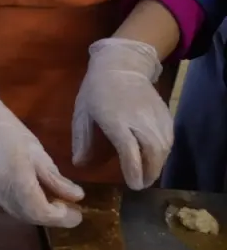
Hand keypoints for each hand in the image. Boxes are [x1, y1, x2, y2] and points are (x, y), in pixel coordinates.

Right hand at [0, 75, 83, 227]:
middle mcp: (1, 191)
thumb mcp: (36, 150)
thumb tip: (77, 197)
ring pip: (19, 214)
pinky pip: (9, 206)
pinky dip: (25, 207)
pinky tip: (34, 196)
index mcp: (17, 177)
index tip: (77, 213)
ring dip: (39, 213)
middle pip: (30, 217)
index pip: (41, 211)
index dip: (61, 217)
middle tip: (70, 210)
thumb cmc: (8, 130)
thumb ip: (55, 177)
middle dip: (52, 217)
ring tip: (55, 203)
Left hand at [72, 38, 171, 189]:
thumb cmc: (96, 90)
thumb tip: (80, 164)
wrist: (122, 65)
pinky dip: (164, 151)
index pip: (129, 150)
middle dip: (150, 171)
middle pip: (152, 151)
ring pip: (164, 146)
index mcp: (115, 120)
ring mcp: (154, 116)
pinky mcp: (165, 114)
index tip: (133, 185)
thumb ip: (82, 139)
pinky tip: (155, 158)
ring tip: (148, 175)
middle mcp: (139, 119)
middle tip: (142, 184)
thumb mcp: (82, 113)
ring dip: (158, 164)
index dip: (133, 170)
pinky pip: (169, 137)